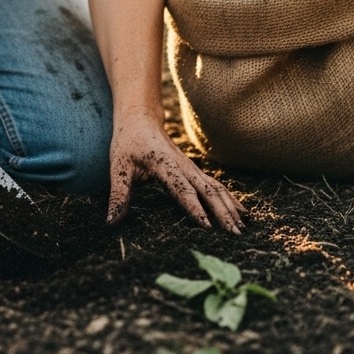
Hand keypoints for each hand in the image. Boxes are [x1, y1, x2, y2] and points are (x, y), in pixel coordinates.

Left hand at [107, 108, 245, 233]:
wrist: (140, 118)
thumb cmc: (128, 143)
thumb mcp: (118, 167)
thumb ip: (118, 195)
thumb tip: (110, 223)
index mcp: (164, 164)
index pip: (182, 189)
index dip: (194, 208)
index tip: (208, 227)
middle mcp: (183, 166)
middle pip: (207, 190)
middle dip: (222, 212)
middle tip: (235, 234)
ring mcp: (191, 167)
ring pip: (215, 187)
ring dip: (230, 207)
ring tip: (242, 228)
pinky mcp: (194, 170)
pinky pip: (215, 184)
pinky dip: (229, 198)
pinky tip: (241, 211)